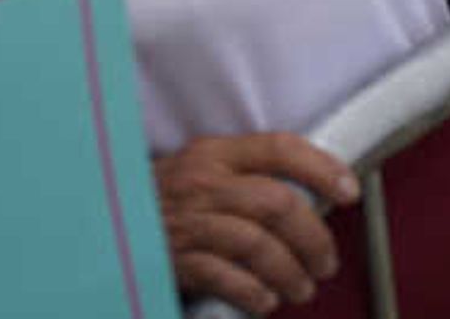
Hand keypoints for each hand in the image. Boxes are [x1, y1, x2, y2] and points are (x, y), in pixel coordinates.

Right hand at [158, 130, 356, 310]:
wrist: (101, 224)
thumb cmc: (160, 204)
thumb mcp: (199, 175)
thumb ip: (244, 181)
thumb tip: (308, 201)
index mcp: (214, 154)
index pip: (280, 148)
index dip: (322, 167)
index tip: (349, 191)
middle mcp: (202, 182)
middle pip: (277, 203)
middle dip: (313, 238)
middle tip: (327, 262)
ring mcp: (186, 221)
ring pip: (256, 243)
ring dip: (290, 271)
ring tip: (302, 288)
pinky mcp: (171, 260)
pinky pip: (223, 276)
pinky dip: (251, 291)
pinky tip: (264, 301)